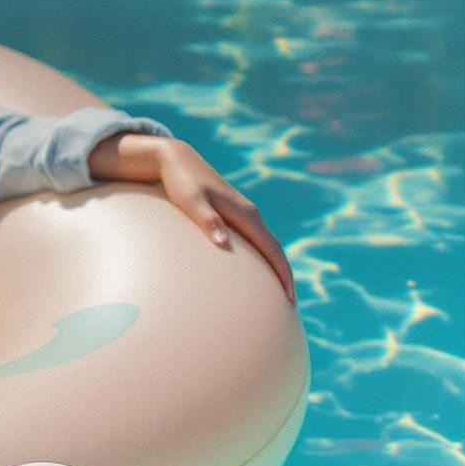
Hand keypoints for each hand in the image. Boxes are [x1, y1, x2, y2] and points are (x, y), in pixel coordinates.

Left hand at [155, 140, 296, 305]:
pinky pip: (255, 240)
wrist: (175, 160)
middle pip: (275, 249)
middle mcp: (250, 213)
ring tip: (276, 293)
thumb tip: (223, 244)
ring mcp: (243, 213)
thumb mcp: (190, 201)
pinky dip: (261, 256)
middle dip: (284, 276)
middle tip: (289, 305)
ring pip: (267, 244)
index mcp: (245, 213)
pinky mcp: (233, 214)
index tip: (289, 298)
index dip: (282, 273)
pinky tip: (252, 271)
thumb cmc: (179, 182)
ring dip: (275, 267)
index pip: (272, 249)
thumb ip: (206, 221)